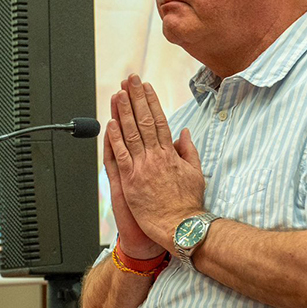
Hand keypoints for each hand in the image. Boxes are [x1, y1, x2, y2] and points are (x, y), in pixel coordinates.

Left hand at [107, 75, 205, 246]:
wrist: (180, 227)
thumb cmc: (188, 205)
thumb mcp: (196, 173)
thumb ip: (188, 151)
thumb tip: (184, 133)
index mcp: (170, 154)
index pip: (159, 120)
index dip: (151, 101)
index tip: (146, 87)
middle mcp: (155, 157)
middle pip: (143, 120)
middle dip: (136, 98)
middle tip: (130, 79)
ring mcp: (141, 167)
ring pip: (130, 133)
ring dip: (124, 111)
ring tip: (119, 93)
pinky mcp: (130, 181)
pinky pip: (120, 155)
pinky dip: (115, 139)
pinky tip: (110, 123)